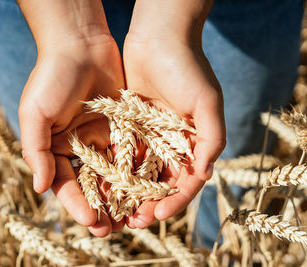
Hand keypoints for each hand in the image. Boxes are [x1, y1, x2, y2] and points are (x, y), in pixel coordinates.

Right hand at [19, 35, 125, 235]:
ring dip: (124, 196)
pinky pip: (132, 152)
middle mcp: (80, 147)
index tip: (91, 222)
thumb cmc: (51, 77)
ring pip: (115, 174)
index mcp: (57, 148)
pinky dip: (139, 170)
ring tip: (135, 217)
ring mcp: (103, 137)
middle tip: (115, 230)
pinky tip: (149, 187)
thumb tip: (40, 189)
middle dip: (103, 208)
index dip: (77, 205)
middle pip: (93, 185)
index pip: (67, 184)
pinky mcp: (123, 126)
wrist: (80, 43)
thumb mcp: (35, 114)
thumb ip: (36, 151)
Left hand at [122, 22, 225, 227]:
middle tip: (131, 223)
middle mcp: (172, 142)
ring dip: (128, 192)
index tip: (155, 216)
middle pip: (160, 182)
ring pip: (139, 171)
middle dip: (147, 204)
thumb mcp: (207, 102)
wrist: (159, 37)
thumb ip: (211, 139)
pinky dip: (115, 169)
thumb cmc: (188, 68)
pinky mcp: (129, 124)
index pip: (185, 181)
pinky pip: (122, 152)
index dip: (173, 201)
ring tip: (114, 211)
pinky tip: (103, 184)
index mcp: (193, 142)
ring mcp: (150, 134)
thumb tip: (203, 174)